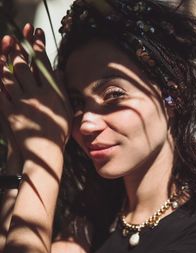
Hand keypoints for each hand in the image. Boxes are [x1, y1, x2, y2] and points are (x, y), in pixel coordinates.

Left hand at [0, 24, 71, 166]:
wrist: (45, 152)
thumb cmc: (59, 132)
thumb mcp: (67, 110)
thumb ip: (62, 89)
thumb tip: (59, 71)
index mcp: (51, 93)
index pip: (43, 65)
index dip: (38, 48)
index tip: (34, 36)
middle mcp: (36, 94)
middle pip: (24, 67)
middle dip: (18, 51)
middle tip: (12, 40)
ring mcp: (22, 103)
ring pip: (10, 77)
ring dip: (5, 63)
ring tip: (2, 52)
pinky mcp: (11, 112)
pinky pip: (1, 93)